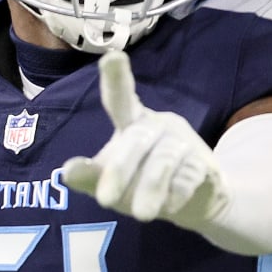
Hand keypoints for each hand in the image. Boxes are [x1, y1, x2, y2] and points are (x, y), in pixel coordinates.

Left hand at [60, 50, 226, 228]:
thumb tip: (66, 172)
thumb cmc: (139, 182)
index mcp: (132, 122)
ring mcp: (184, 143)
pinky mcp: (204, 164)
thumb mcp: (109, 180)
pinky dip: (175, 195)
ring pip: (164, 162)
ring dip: (149, 189)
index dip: (117, 78)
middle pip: (136, 140)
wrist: (192, 202)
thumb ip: (89, 177)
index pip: (121, 99)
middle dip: (120, 171)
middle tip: (104, 200)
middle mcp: (158, 126)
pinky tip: (168, 208)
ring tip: (140, 215)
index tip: (113, 56)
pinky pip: (188, 177)